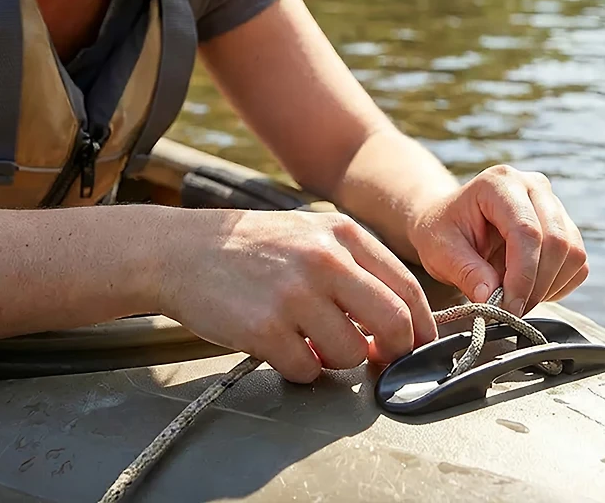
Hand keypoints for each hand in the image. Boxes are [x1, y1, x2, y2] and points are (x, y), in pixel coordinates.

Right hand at [157, 209, 436, 382]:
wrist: (183, 251)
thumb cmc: (253, 248)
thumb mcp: (311, 234)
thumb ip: (355, 268)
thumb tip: (397, 322)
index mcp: (343, 234)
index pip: (407, 287)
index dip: (421, 326)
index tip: (418, 347)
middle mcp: (325, 260)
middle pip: (394, 323)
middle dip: (395, 352)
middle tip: (381, 360)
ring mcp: (295, 294)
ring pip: (352, 353)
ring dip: (339, 361)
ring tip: (312, 343)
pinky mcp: (264, 328)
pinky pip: (307, 371)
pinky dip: (300, 369)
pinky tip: (282, 347)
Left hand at [409, 165, 587, 315]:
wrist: (449, 221)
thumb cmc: (442, 231)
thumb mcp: (441, 251)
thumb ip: (466, 272)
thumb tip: (492, 299)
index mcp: (499, 183)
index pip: (526, 230)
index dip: (523, 275)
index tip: (509, 308)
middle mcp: (532, 186)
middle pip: (557, 241)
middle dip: (536, 285)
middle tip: (511, 311)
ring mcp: (552, 203)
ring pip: (573, 253)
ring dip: (548, 287)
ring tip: (514, 297)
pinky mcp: (565, 224)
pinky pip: (578, 263)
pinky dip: (558, 285)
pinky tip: (528, 288)